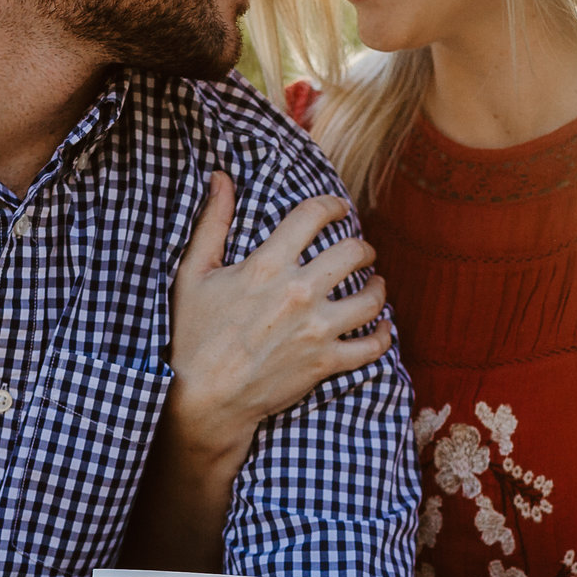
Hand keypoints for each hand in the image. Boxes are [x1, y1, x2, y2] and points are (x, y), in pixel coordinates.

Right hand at [166, 172, 391, 459]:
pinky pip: (372, 346)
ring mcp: (317, 329)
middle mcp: (299, 292)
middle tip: (360, 251)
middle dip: (362, 247)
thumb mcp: (193, 273)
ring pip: (372, 298)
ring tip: (374, 284)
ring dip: (378, 286)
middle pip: (354, 252)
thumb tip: (221, 177)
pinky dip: (382, 335)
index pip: (314, 215)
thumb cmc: (193, 335)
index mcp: (268, 264)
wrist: (203, 399)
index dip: (333, 205)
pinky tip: (380, 327)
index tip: (339, 208)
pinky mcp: (325, 363)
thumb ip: (212, 222)